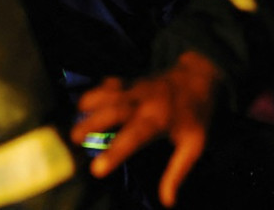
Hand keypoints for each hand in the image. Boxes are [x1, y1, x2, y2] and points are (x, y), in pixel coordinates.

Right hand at [71, 51, 221, 206]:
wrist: (200, 76)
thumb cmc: (196, 116)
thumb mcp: (194, 145)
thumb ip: (177, 172)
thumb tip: (168, 202)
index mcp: (159, 119)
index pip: (134, 136)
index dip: (115, 152)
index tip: (97, 169)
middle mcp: (144, 102)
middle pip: (114, 110)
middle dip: (93, 123)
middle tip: (74, 139)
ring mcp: (136, 88)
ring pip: (108, 93)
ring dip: (90, 105)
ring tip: (73, 120)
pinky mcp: (131, 82)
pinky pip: (110, 84)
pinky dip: (96, 92)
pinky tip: (83, 103)